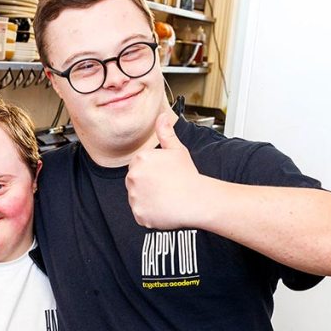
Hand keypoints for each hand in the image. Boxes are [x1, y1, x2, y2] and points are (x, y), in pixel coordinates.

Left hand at [125, 112, 210, 229]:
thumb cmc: (188, 175)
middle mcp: (133, 177)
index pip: (137, 166)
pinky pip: (140, 213)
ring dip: (147, 199)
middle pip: (134, 181)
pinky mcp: (138, 213)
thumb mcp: (177, 150)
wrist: (197, 200)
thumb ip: (165, 133)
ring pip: (136, 197)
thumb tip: (161, 116)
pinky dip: (150, 213)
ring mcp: (134, 197)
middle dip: (147, 184)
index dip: (152, 171)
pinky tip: (163, 208)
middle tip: (165, 187)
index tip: (164, 175)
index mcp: (140, 159)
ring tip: (165, 197)